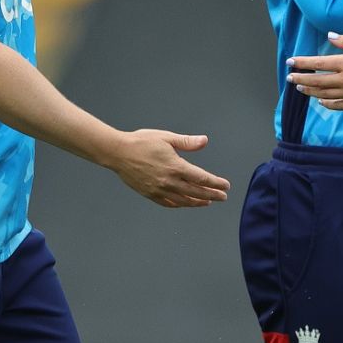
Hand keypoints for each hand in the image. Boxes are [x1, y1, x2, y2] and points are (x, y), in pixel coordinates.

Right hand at [108, 130, 231, 207]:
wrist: (118, 152)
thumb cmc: (142, 142)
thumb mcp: (166, 137)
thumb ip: (187, 142)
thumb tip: (204, 141)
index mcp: (175, 166)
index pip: (201, 178)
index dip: (215, 183)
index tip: (225, 186)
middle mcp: (168, 181)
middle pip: (195, 192)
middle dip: (212, 195)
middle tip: (223, 197)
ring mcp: (158, 189)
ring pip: (183, 200)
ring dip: (197, 202)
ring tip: (207, 202)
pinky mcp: (149, 194)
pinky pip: (168, 203)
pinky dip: (179, 204)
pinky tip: (185, 203)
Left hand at [287, 33, 342, 109]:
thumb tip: (329, 36)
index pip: (318, 63)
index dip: (302, 63)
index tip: (290, 62)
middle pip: (317, 81)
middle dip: (301, 79)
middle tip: (290, 78)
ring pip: (324, 94)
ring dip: (310, 91)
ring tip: (300, 88)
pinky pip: (337, 105)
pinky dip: (326, 103)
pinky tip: (320, 100)